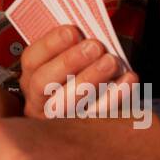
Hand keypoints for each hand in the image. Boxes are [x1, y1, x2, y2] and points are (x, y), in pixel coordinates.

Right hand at [18, 25, 136, 120]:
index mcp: (30, 76)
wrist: (91, 109)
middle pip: (44, 83)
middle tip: (94, 46)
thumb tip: (82, 29)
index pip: (31, 60)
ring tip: (111, 61)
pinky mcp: (83, 131)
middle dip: (69, 62)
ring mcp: (57, 119)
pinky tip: (129, 79)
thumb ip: (70, 45)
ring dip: (91, 79)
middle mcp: (38, 99)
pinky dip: (115, 97)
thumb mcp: (65, 58)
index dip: (50, 44)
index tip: (73, 30)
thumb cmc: (77, 73)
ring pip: (68, 103)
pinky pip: (98, 116)